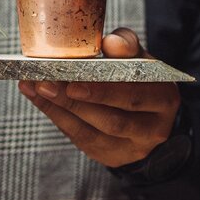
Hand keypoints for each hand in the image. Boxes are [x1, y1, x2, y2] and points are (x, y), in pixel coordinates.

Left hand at [18, 28, 181, 167]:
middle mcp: (152, 129)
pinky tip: (37, 97)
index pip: (135, 95)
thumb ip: (126, 47)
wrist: (148, 116)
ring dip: (58, 109)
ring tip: (35, 87)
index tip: (74, 79)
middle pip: (113, 120)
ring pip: (91, 134)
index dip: (104, 90)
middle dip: (75, 103)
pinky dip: (55, 116)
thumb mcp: (140, 58)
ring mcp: (131, 148)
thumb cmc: (138, 78)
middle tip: (45, 83)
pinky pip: (79, 138)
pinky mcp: (110, 156)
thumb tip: (111, 43)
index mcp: (164, 99)